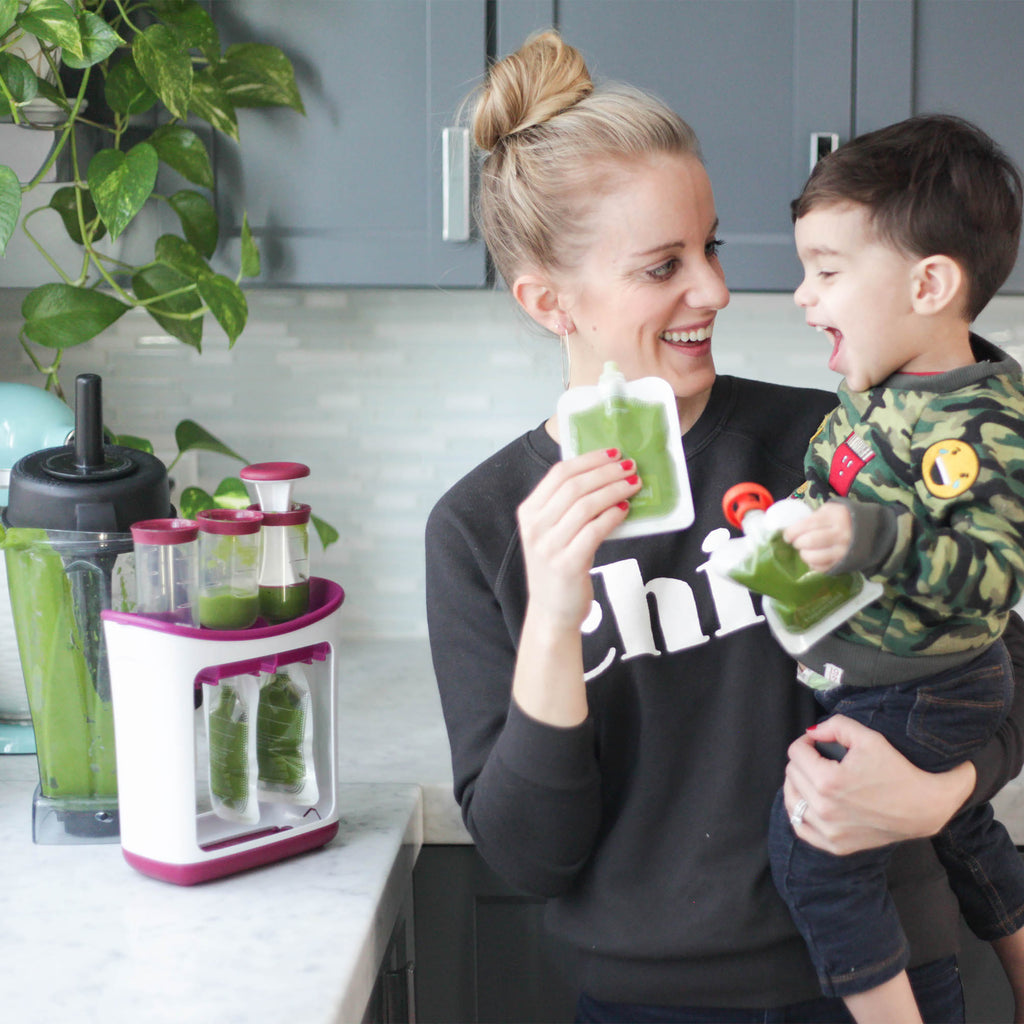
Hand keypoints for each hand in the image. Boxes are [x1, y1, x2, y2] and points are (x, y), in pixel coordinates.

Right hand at [512, 449, 641, 726]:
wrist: (552, 613)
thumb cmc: (558, 568)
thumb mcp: (553, 532)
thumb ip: (568, 506)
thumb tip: (604, 475)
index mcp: (529, 512)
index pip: (558, 473)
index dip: (588, 459)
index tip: (612, 453)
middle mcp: (535, 527)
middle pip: (574, 485)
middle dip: (606, 472)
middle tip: (631, 467)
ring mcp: (549, 546)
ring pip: (586, 505)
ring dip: (614, 490)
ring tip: (634, 485)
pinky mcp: (567, 564)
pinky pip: (594, 531)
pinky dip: (612, 516)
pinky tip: (625, 510)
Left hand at [782, 715, 975, 854]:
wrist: (924, 808)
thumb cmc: (898, 770)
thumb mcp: (869, 737)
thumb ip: (835, 726)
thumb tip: (811, 733)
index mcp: (828, 781)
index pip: (796, 753)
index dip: (806, 742)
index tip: (818, 742)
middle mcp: (824, 809)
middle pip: (792, 774)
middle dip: (803, 761)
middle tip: (819, 757)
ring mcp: (828, 831)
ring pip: (791, 800)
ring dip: (797, 784)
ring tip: (812, 776)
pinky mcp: (835, 846)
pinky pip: (801, 828)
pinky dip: (800, 813)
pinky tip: (809, 801)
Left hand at [783, 501, 852, 571]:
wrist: (872, 531)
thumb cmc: (844, 518)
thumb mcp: (831, 510)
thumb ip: (813, 517)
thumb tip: (792, 529)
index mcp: (836, 517)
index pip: (808, 525)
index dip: (793, 531)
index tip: (787, 535)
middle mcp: (841, 534)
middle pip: (810, 541)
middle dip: (798, 543)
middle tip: (796, 542)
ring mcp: (843, 550)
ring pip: (815, 557)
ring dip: (804, 555)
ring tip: (804, 550)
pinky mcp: (844, 563)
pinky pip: (822, 568)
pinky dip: (813, 564)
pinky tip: (813, 558)